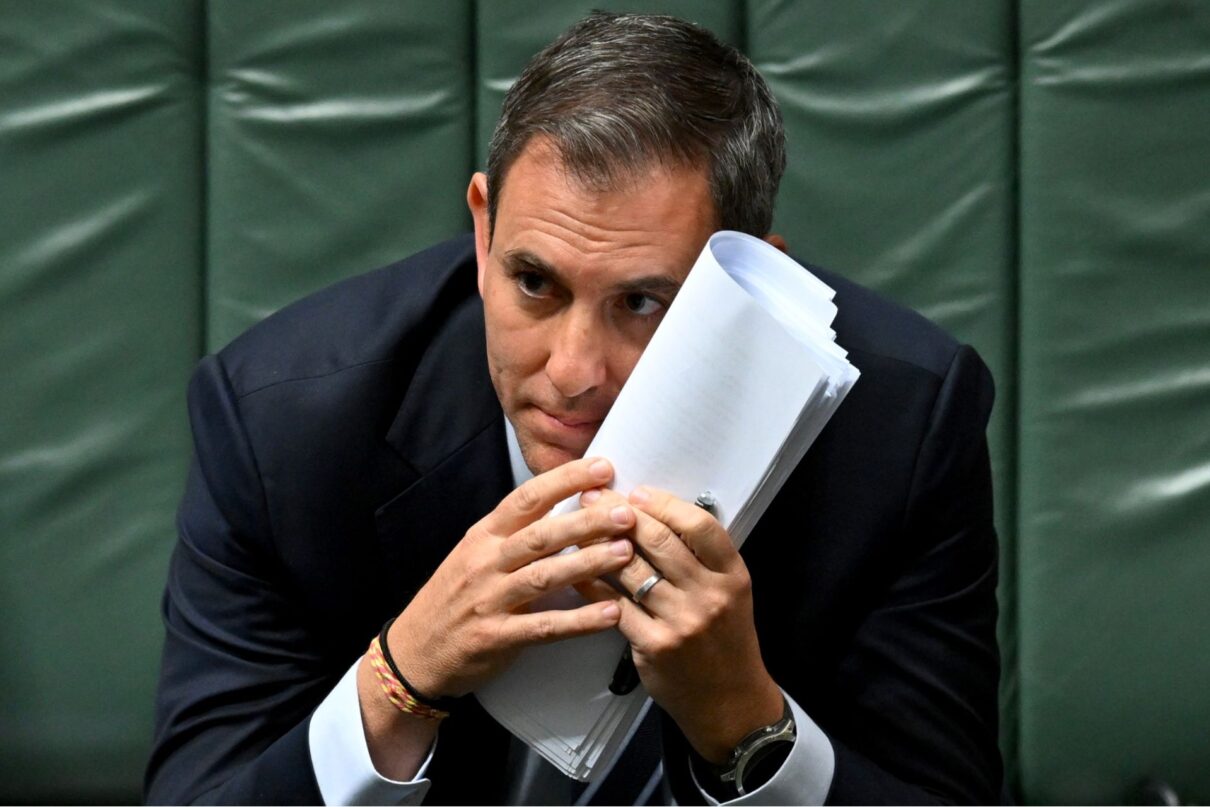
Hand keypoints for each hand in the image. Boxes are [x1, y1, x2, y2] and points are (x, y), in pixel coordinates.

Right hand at [386, 456, 636, 698]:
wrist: (415, 652)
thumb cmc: (455, 597)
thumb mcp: (476, 554)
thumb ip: (515, 534)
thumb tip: (568, 507)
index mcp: (484, 535)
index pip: (527, 498)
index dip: (565, 481)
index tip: (602, 467)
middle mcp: (486, 562)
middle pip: (541, 535)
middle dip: (586, 521)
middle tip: (626, 513)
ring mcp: (489, 600)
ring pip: (545, 576)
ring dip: (588, 563)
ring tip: (626, 553)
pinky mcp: (496, 637)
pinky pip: (544, 627)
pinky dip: (579, 621)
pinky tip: (611, 614)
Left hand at [577, 485, 783, 762]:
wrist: (729, 702)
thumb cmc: (725, 639)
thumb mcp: (730, 593)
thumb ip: (702, 558)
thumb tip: (656, 513)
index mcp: (732, 576)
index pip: (700, 526)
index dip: (664, 504)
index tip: (636, 492)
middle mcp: (709, 595)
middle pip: (661, 542)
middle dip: (622, 513)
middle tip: (594, 496)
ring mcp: (681, 622)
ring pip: (632, 569)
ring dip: (600, 543)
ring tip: (578, 525)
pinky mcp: (653, 646)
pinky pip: (614, 604)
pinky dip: (593, 583)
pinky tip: (576, 567)